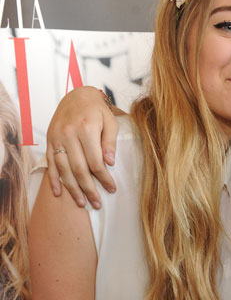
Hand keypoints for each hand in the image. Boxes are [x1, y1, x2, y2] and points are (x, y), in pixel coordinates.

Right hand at [46, 86, 118, 208]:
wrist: (77, 96)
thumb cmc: (97, 111)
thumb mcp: (110, 121)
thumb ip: (110, 142)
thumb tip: (109, 163)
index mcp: (86, 129)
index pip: (96, 162)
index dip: (104, 178)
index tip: (112, 189)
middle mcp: (69, 134)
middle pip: (79, 168)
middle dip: (89, 189)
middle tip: (97, 203)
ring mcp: (57, 137)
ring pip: (63, 169)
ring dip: (72, 188)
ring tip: (81, 203)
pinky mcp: (49, 140)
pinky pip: (50, 163)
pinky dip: (53, 179)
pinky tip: (58, 193)